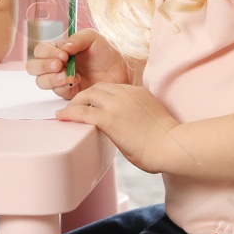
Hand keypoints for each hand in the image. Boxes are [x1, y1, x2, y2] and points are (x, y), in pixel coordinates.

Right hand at [30, 29, 131, 98]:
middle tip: (60, 65)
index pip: (40, 51)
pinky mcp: (68, 92)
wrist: (121, 70)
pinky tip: (76, 81)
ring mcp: (60, 80)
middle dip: (43, 66)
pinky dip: (64, 86)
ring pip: (41, 81)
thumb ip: (76, 39)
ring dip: (52, 78)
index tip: (64, 54)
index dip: (47, 53)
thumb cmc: (106, 52)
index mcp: (58, 49)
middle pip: (33, 67)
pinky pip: (57, 92)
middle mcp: (56, 65)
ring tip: (69, 76)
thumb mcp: (92, 38)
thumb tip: (63, 48)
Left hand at [56, 82, 182, 172]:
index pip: (112, 87)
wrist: (171, 145)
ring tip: (66, 112)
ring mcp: (116, 104)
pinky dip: (69, 113)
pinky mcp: (109, 119)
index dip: (99, 95)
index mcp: (138, 92)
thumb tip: (130, 128)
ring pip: (87, 95)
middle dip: (84, 96)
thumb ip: (138, 116)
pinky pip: (82, 112)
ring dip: (74, 103)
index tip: (92, 103)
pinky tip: (62, 117)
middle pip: (97, 87)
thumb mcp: (151, 119)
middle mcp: (125, 93)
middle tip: (74, 106)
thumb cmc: (167, 140)